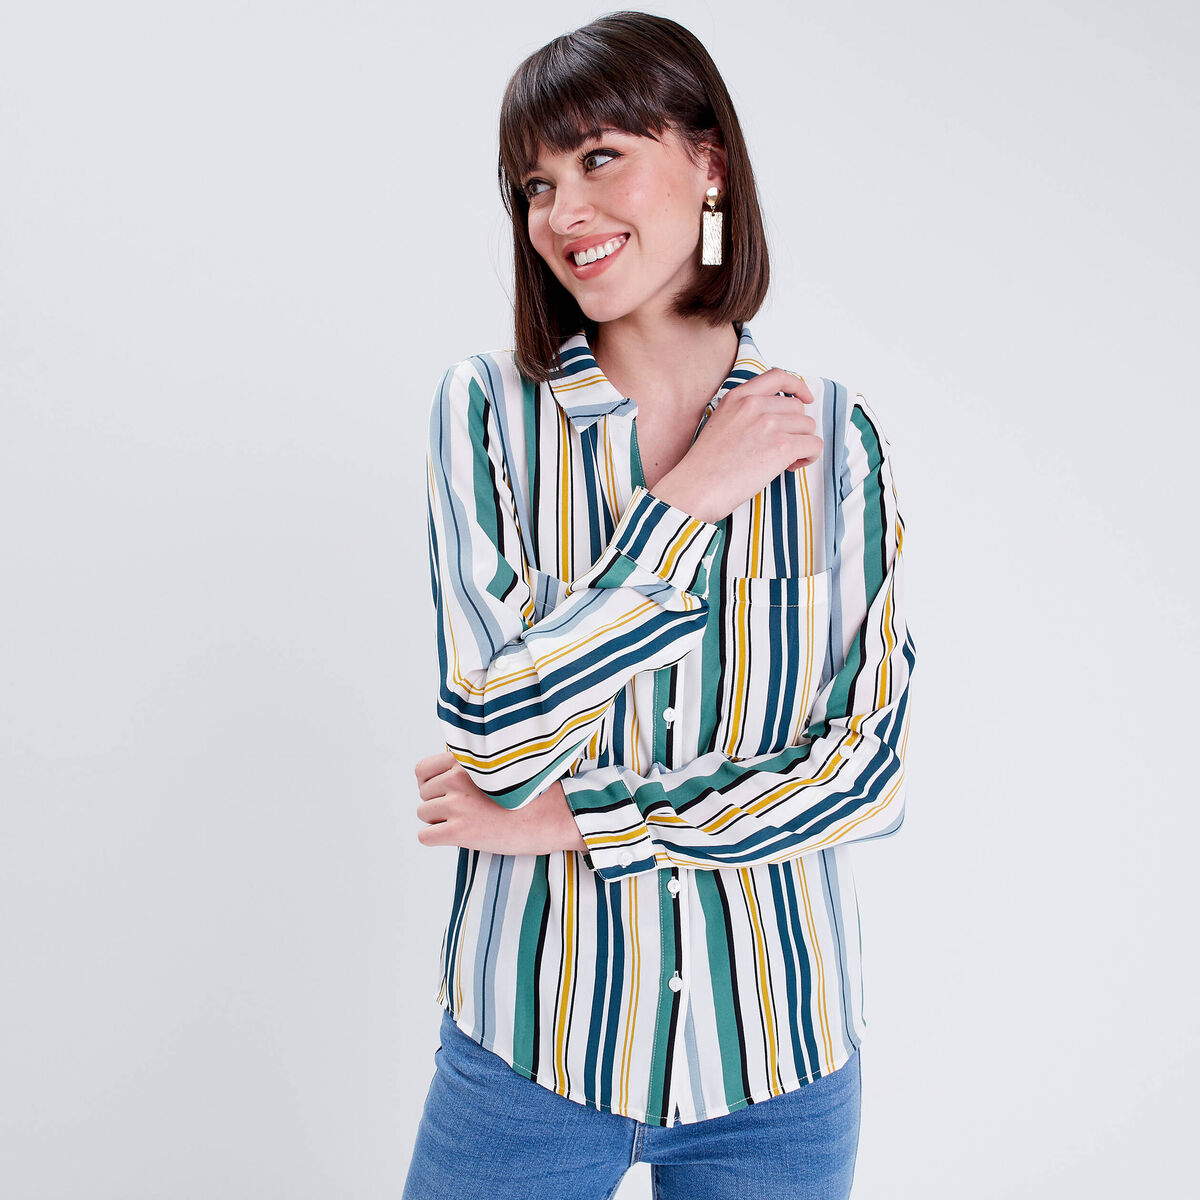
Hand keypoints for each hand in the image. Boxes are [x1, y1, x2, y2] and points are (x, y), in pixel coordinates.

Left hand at [414, 751, 586, 855]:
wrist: (552, 816)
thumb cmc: (531, 794)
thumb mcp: (499, 767)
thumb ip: (471, 767)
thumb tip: (444, 778)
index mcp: (466, 761)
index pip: (422, 770)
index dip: (431, 784)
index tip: (444, 792)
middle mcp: (457, 779)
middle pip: (423, 794)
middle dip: (437, 803)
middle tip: (462, 811)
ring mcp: (457, 805)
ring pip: (423, 814)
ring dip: (439, 821)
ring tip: (466, 823)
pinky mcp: (460, 831)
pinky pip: (425, 836)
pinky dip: (436, 839)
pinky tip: (458, 837)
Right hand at [652, 368, 821, 523]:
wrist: (697, 488)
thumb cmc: (706, 465)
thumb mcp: (720, 422)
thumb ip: (746, 412)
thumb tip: (777, 419)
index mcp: (739, 397)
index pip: (778, 376)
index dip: (797, 386)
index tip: (804, 398)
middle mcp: (755, 405)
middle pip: (797, 407)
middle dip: (796, 428)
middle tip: (783, 447)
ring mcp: (769, 424)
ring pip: (808, 426)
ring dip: (802, 444)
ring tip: (785, 460)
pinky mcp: (781, 446)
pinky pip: (814, 444)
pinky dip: (809, 456)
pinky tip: (791, 467)